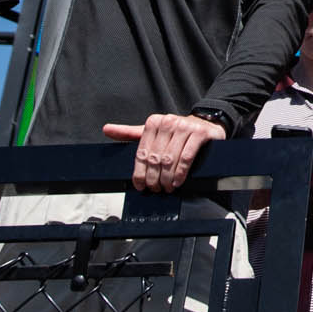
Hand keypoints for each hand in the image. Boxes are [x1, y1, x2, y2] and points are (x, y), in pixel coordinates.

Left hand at [102, 113, 226, 192]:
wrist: (205, 123)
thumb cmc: (177, 132)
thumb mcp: (153, 132)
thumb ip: (130, 133)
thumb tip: (107, 130)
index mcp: (154, 122)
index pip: (142, 152)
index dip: (139, 172)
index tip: (140, 185)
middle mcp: (168, 122)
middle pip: (155, 158)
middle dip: (154, 178)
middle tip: (155, 189)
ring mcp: (185, 127)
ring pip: (170, 159)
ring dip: (167, 178)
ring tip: (166, 188)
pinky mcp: (200, 133)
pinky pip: (187, 157)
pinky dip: (181, 172)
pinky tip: (178, 181)